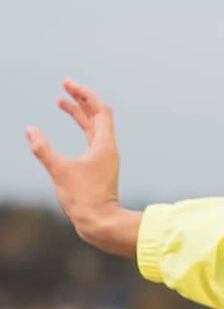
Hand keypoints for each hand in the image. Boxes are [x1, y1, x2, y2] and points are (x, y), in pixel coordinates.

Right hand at [25, 80, 139, 256]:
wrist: (101, 223)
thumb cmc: (84, 199)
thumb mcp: (59, 171)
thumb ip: (43, 149)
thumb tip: (30, 130)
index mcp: (104, 146)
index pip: (100, 110)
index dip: (85, 95)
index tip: (69, 85)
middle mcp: (108, 150)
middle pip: (98, 116)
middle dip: (81, 99)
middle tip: (65, 86)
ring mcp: (105, 159)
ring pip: (94, 128)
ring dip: (79, 113)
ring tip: (61, 102)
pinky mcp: (99, 168)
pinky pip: (91, 140)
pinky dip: (81, 129)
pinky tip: (70, 129)